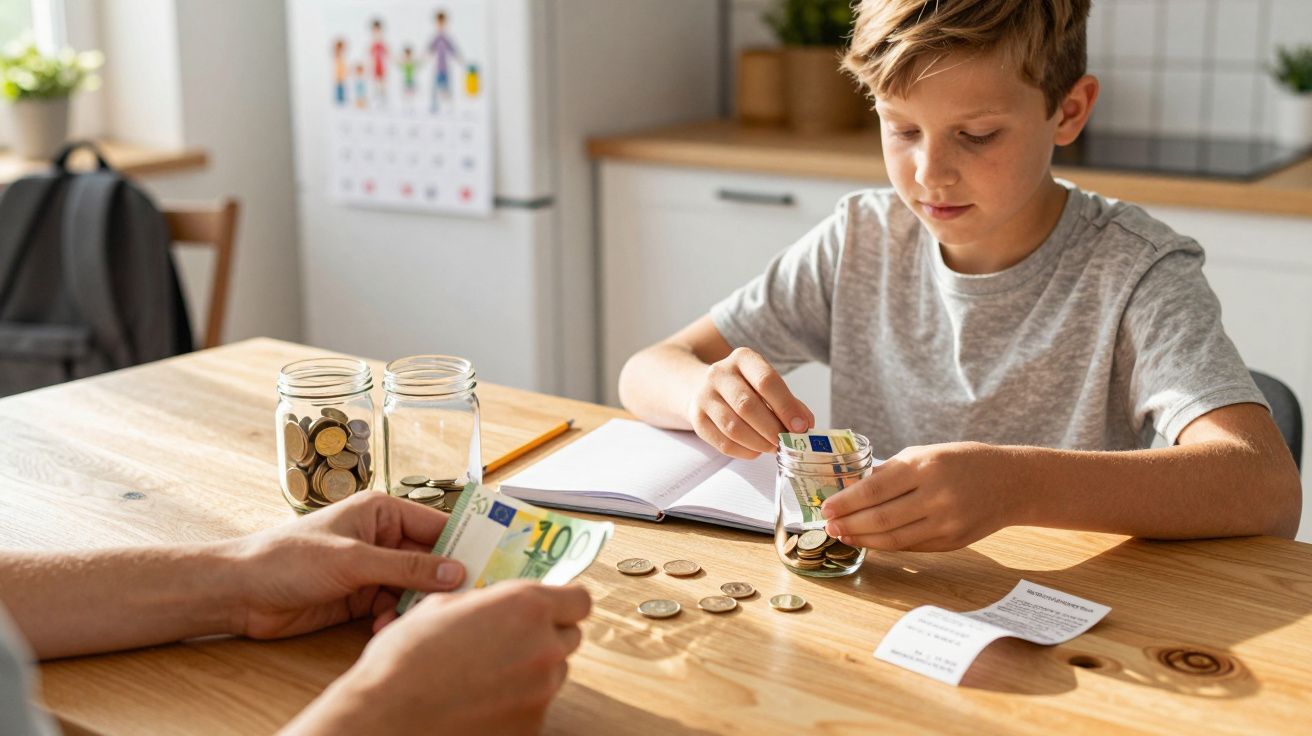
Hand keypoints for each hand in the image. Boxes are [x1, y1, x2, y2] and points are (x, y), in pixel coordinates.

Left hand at [226, 492, 464, 639]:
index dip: (464, 543)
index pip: (436, 525)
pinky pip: (394, 607)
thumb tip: (456, 573)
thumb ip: (406, 568)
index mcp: (382, 511)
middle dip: (443, 581)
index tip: (492, 562)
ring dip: (416, 605)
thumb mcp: (353, 561)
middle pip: (430, 559)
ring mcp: (372, 568)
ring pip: (414, 588)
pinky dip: (395, 619)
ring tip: (414, 619)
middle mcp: (382, 536)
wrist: (241, 591)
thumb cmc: (287, 558)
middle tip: (465, 601)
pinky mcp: (361, 596)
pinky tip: (384, 627)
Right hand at [285, 581, 591, 734]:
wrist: (387, 718)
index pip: (579, 599)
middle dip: (546, 635)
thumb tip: (492, 603)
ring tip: (490, 672)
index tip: (553, 606)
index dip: (565, 602)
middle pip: (570, 637)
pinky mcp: (532, 726)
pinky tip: (483, 699)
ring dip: (533, 669)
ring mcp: (541, 691)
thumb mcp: (440, 607)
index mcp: (525, 607)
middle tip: (512, 639)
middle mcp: (542, 647)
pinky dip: (519, 702)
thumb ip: (482, 602)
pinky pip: (537, 706)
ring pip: (554, 672)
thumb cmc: (404, 661)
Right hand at [688, 347, 813, 458]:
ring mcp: (704, 396)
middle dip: (772, 429)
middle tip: (787, 442)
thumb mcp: (766, 384)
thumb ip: (789, 402)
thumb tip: (805, 425)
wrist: (703, 386)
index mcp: (742, 358)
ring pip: (733, 427)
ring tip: (773, 447)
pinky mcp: (697, 419)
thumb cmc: (745, 387)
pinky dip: (745, 451)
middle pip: (747, 406)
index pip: (766, 381)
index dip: (786, 406)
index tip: (802, 427)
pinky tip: (756, 450)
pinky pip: (723, 443)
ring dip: (759, 443)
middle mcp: (719, 373)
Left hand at [820, 442, 1030, 551]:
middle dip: (849, 524)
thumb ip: (892, 471)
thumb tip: (853, 488)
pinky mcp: (953, 542)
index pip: (875, 489)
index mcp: (926, 466)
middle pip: (880, 517)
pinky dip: (886, 545)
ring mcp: (946, 522)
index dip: (846, 501)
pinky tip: (870, 541)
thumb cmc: (964, 462)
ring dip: (863, 539)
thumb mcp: (927, 453)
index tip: (826, 506)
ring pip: (893, 538)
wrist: (1012, 483)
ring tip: (843, 535)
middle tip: (828, 526)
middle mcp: (936, 496)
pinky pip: (911, 546)